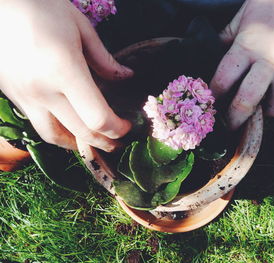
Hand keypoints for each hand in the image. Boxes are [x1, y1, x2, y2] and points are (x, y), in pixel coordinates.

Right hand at [0, 0, 132, 150]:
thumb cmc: (41, 7)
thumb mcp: (81, 28)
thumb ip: (105, 60)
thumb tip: (127, 77)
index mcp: (65, 70)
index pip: (98, 118)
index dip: (118, 128)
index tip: (128, 125)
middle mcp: (43, 91)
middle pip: (80, 133)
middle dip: (105, 142)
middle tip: (118, 142)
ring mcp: (24, 97)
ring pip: (55, 136)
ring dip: (79, 145)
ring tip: (95, 143)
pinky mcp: (13, 97)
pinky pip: (38, 125)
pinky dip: (59, 132)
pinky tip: (70, 126)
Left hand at [211, 0, 273, 128]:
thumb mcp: (250, 10)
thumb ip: (231, 31)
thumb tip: (216, 46)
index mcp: (248, 46)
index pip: (223, 80)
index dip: (215, 94)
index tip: (213, 100)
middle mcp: (268, 63)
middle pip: (245, 102)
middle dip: (234, 119)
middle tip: (231, 124)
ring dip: (267, 109)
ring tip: (264, 102)